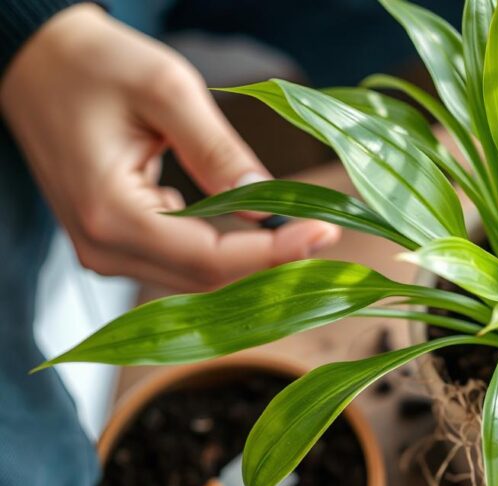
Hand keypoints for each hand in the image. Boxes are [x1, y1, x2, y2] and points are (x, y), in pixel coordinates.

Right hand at [0, 4, 339, 290]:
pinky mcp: (117, 242)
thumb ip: (219, 152)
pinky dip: (228, 250)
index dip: (274, 253)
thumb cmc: (95, 64)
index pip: (211, 259)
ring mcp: (107, 250)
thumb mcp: (166, 91)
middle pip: (208, 280)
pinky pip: (183, 261)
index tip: (324, 232)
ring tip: (305, 231)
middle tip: (327, 232)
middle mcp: (104, 247)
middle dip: (272, 261)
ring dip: (254, 261)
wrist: (38, 61)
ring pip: (199, 278)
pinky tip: (265, 229)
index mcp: (110, 214)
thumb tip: (269, 204)